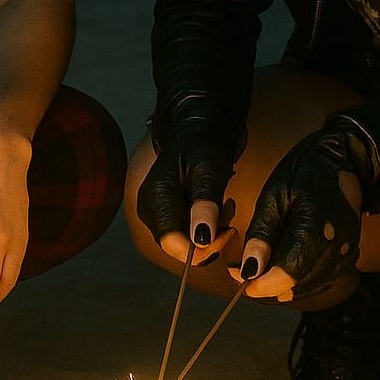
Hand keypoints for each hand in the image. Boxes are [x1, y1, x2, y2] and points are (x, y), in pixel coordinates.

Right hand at [136, 112, 238, 267]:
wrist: (199, 131)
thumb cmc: (204, 144)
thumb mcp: (209, 170)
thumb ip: (204, 204)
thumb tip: (201, 241)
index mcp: (155, 195)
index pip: (172, 242)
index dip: (202, 248)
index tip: (229, 232)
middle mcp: (149, 208)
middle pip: (177, 246)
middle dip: (209, 239)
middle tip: (229, 214)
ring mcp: (156, 212)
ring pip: (185, 242)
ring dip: (210, 233)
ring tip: (225, 206)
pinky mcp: (166, 214)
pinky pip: (187, 234)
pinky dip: (206, 227)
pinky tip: (217, 208)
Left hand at [235, 124, 377, 301]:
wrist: (341, 161)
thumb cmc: (303, 173)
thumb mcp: (274, 196)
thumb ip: (262, 235)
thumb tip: (248, 270)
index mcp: (317, 228)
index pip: (288, 273)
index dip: (261, 284)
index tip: (237, 278)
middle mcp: (337, 247)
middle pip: (298, 284)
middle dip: (266, 284)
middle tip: (239, 270)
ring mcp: (347, 253)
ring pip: (309, 286)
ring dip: (282, 285)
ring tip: (258, 267)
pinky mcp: (349, 255)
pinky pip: (321, 279)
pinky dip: (299, 280)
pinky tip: (283, 266)